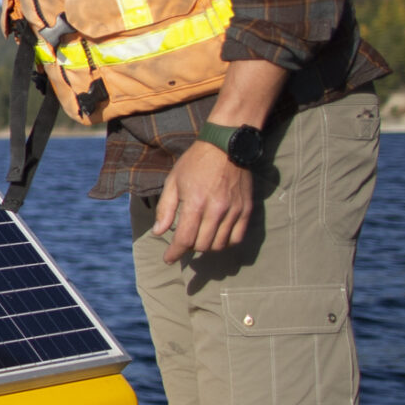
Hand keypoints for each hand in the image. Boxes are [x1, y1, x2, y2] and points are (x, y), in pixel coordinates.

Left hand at [152, 138, 255, 263]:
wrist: (226, 146)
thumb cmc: (195, 162)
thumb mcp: (173, 181)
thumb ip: (166, 208)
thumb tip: (158, 232)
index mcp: (195, 203)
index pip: (184, 239)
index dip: (174, 253)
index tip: (168, 259)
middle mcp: (216, 210)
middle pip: (202, 245)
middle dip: (189, 248)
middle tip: (184, 241)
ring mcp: (234, 211)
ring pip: (220, 245)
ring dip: (207, 247)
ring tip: (199, 238)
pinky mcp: (247, 210)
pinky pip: (237, 238)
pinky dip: (226, 243)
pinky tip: (217, 237)